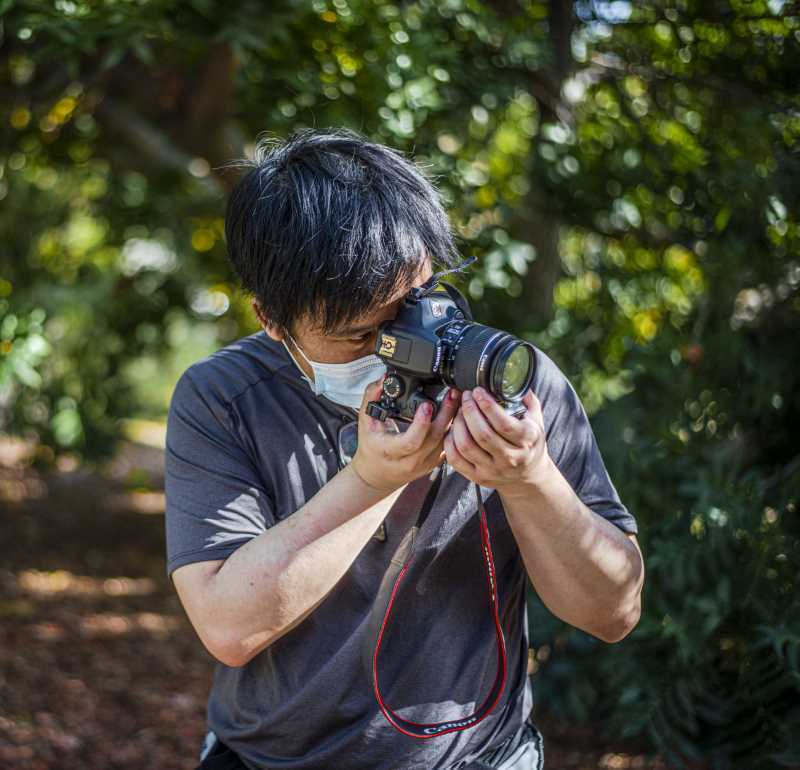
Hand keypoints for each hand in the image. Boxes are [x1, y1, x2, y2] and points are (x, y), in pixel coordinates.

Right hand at [350, 377, 460, 492]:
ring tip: (457, 399)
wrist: (376, 475)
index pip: (411, 441)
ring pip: (445, 441)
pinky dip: (454, 429)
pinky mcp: (433, 463)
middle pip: (434, 438)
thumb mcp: (365, 422)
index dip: (421, 424)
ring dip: (453, 419)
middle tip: (452, 394)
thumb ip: (371, 398)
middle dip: (446, 414)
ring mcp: (424, 464)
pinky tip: (457, 414)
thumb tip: (383, 380)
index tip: (427, 405)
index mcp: (390, 451)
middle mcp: (409, 461)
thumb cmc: (371, 447)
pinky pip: (448, 445)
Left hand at [443, 387, 551, 497]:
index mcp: (526, 440)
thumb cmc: (530, 443)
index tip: (478, 391)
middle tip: (466, 397)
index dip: (487, 405)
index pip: (503, 424)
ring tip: (459, 411)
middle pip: (482, 434)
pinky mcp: (478, 477)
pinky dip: (449, 442)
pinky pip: (456, 460)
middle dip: (469, 410)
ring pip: (466, 446)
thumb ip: (527, 400)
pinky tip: (452, 430)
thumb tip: (515, 377)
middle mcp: (510, 458)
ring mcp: (493, 469)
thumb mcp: (537, 420)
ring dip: (458, 424)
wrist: (528, 475)